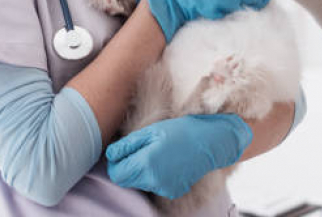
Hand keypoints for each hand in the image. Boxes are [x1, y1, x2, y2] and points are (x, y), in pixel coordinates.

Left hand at [106, 114, 252, 198]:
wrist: (211, 141)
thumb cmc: (182, 131)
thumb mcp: (152, 131)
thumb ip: (128, 145)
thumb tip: (110, 155)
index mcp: (146, 163)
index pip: (117, 173)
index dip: (116, 163)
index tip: (123, 152)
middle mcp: (154, 180)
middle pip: (127, 180)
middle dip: (128, 166)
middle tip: (141, 149)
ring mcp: (164, 188)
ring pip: (140, 182)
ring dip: (142, 170)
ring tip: (157, 153)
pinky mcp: (173, 191)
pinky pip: (155, 185)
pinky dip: (155, 175)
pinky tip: (167, 162)